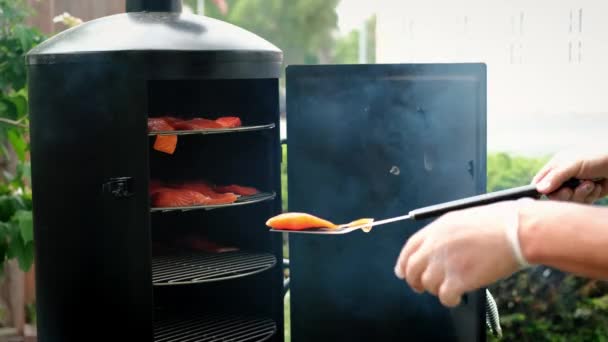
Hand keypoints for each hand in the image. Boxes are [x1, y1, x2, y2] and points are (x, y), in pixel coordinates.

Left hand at [394, 201, 524, 306]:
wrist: (518, 231)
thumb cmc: (500, 222)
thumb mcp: (463, 218)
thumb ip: (445, 233)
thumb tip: (437, 247)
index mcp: (437, 228)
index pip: (409, 248)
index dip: (403, 262)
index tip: (402, 271)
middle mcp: (436, 245)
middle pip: (412, 268)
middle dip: (414, 281)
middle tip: (420, 287)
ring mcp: (445, 262)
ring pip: (427, 284)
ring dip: (435, 289)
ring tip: (449, 287)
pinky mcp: (458, 279)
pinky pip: (444, 297)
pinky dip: (449, 300)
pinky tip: (457, 296)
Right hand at [533, 147, 607, 202]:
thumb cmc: (598, 158)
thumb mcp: (573, 164)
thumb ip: (555, 176)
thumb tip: (539, 189)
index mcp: (557, 165)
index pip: (540, 181)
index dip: (542, 189)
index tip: (550, 193)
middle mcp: (565, 176)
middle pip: (554, 195)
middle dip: (565, 194)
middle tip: (573, 189)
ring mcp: (576, 186)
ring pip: (568, 200)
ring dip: (580, 194)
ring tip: (591, 185)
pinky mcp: (588, 194)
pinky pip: (582, 203)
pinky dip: (590, 196)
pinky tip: (597, 187)